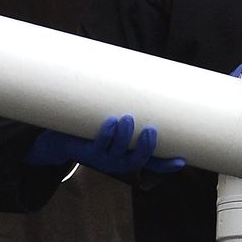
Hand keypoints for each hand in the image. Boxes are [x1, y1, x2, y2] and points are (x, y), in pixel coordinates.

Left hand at [27, 114, 186, 176]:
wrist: (59, 138)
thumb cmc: (93, 125)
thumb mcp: (113, 116)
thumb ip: (128, 106)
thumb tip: (148, 76)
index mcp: (127, 155)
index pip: (152, 164)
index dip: (166, 165)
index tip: (182, 159)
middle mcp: (116, 161)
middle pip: (136, 161)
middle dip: (145, 148)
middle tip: (150, 130)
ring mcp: (101, 158)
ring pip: (117, 153)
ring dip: (124, 137)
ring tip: (127, 118)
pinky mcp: (85, 151)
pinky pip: (98, 145)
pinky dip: (106, 134)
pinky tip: (110, 122)